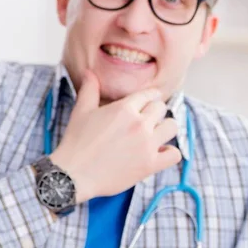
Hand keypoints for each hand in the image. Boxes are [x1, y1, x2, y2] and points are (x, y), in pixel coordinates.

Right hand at [50, 70, 181, 202]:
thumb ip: (89, 90)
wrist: (74, 174)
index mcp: (124, 108)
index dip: (149, 97)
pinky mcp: (150, 165)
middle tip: (147, 120)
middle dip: (155, 112)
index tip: (148, 102)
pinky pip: (174, 154)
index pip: (149, 94)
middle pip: (161, 108)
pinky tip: (160, 152)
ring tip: (156, 134)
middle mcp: (139, 124)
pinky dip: (170, 152)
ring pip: (172, 127)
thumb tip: (89, 72)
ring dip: (165, 129)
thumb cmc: (76, 143)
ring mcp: (147, 145)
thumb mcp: (81, 111)